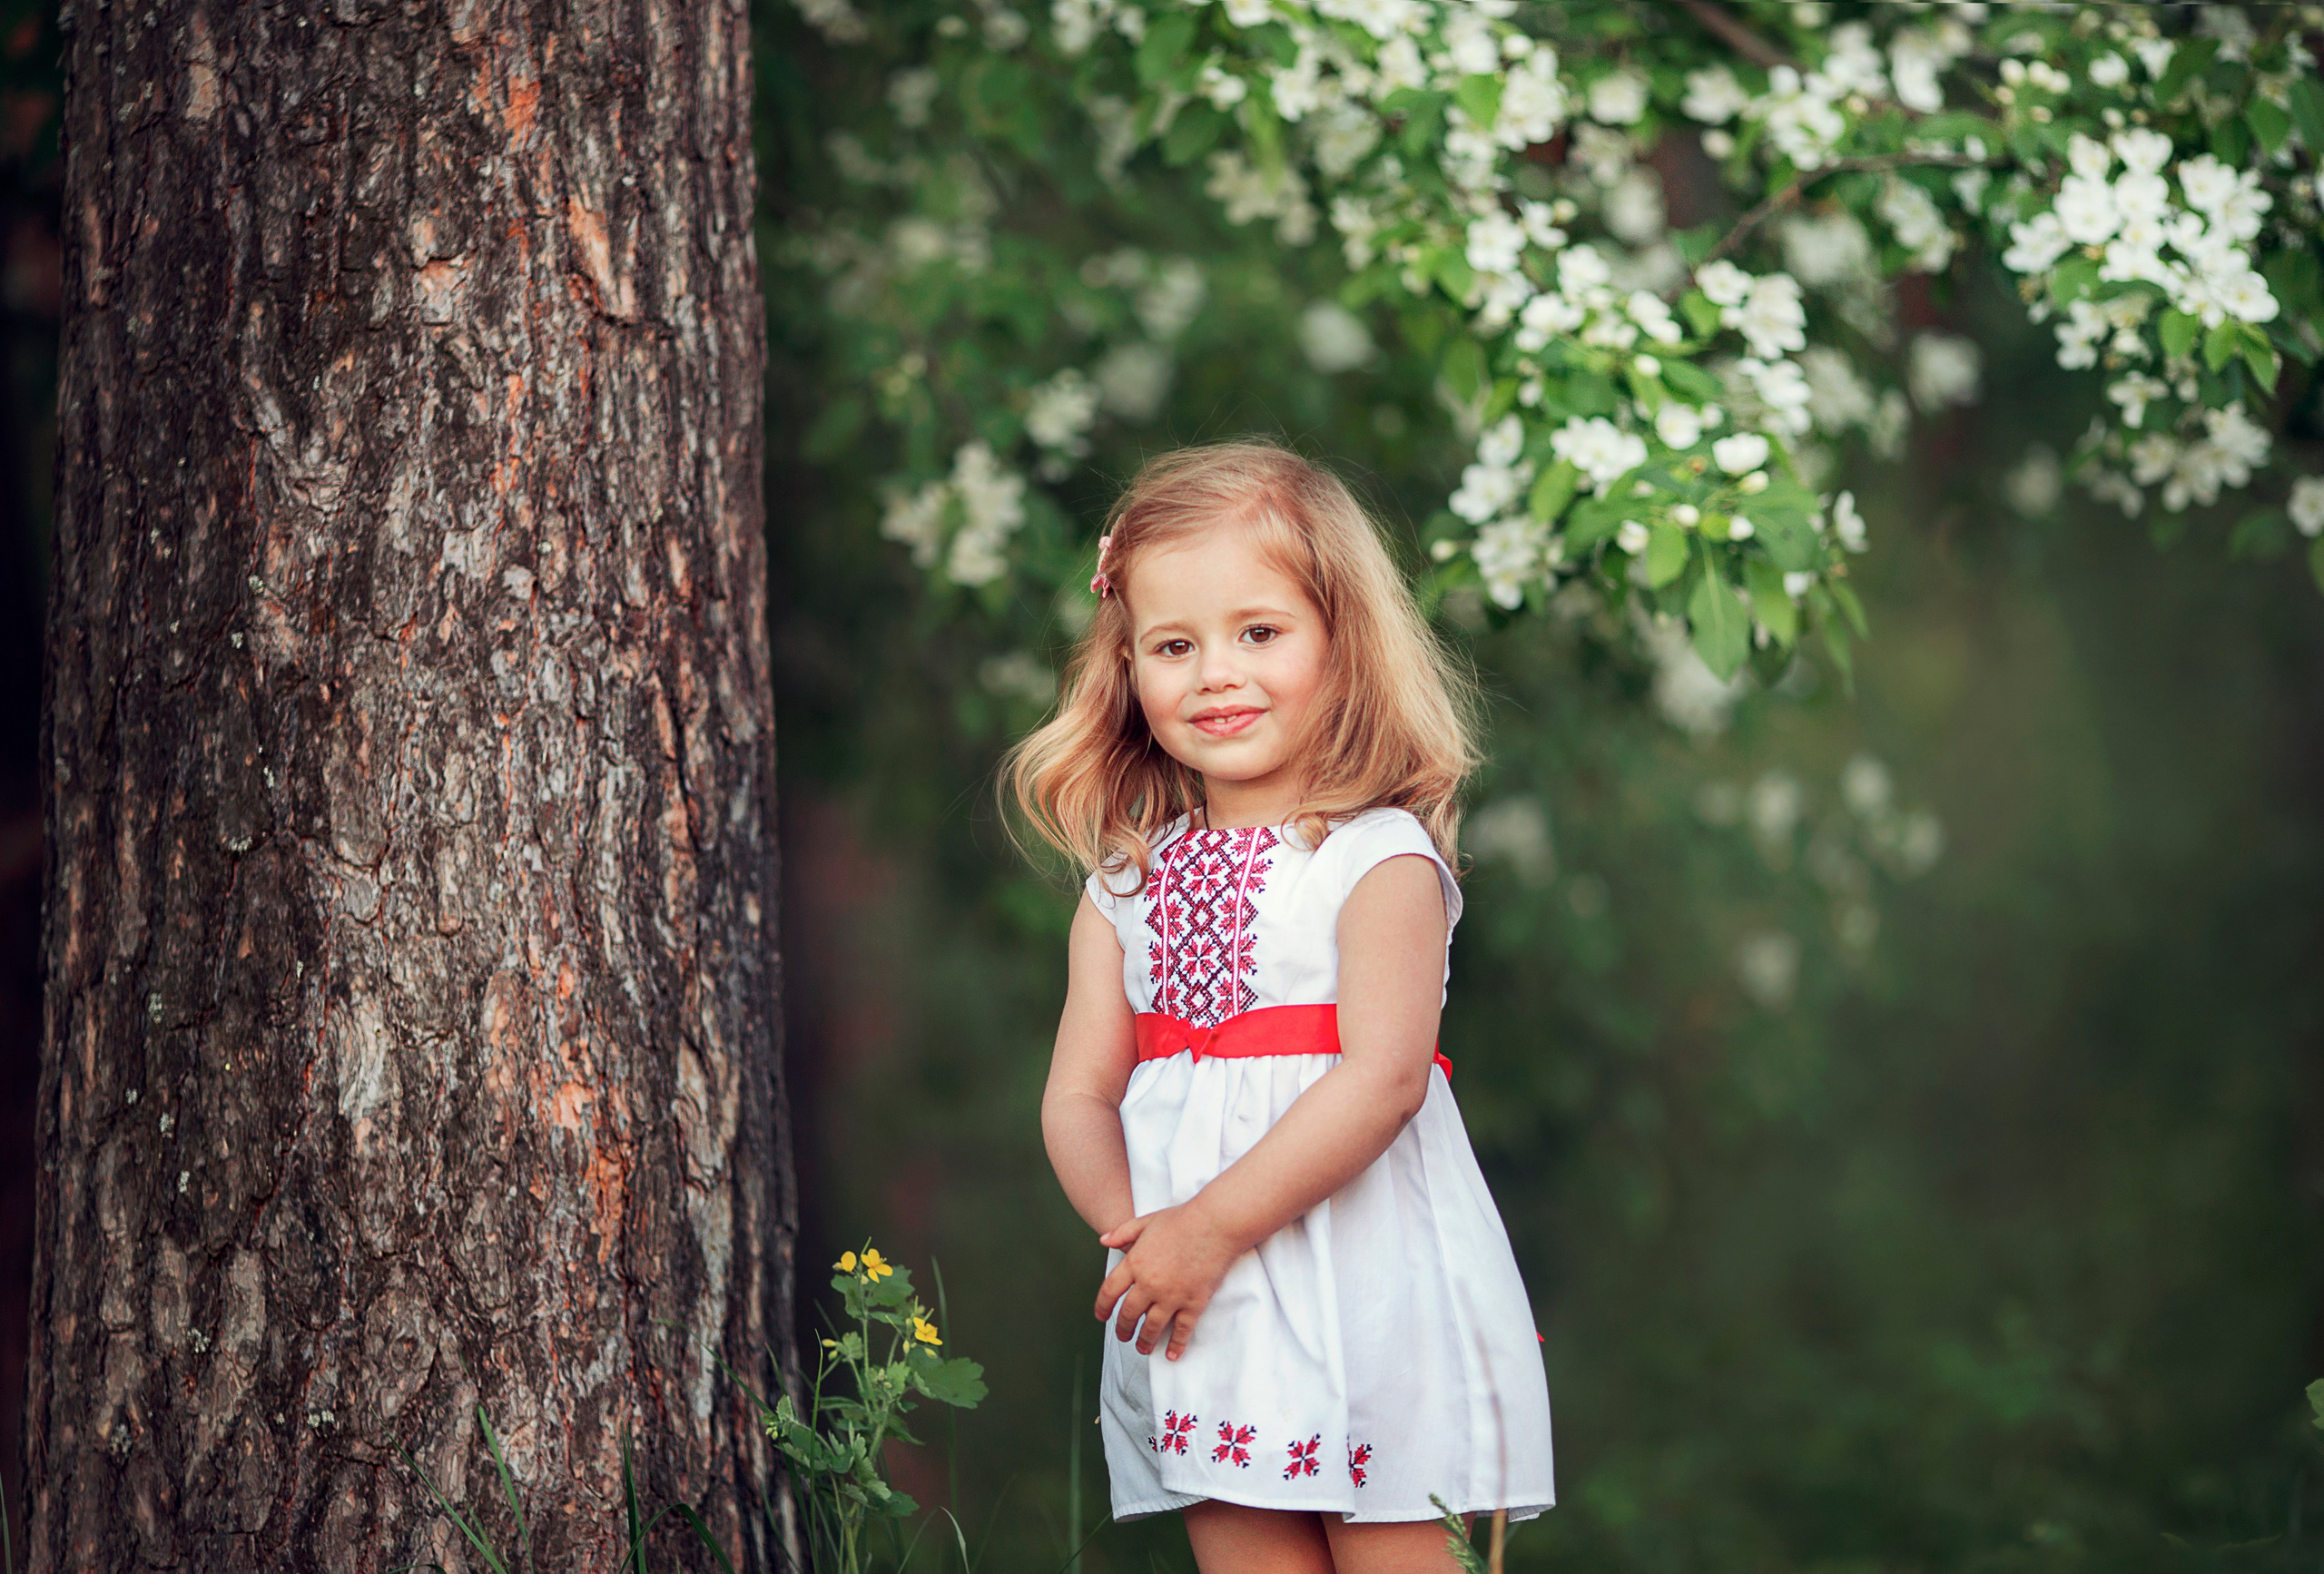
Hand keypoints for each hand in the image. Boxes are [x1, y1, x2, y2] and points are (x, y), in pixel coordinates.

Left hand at [1093, 1202, 1242, 1360]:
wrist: (1215, 1225)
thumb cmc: (1181, 1219)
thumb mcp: (1146, 1221)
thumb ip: (1122, 1232)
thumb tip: (1103, 1240)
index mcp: (1134, 1263)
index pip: (1109, 1292)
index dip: (1102, 1307)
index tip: (1101, 1316)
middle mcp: (1149, 1284)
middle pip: (1128, 1313)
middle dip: (1123, 1328)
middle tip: (1123, 1336)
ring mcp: (1172, 1296)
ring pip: (1152, 1327)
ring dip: (1145, 1341)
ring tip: (1142, 1348)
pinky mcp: (1193, 1303)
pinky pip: (1182, 1330)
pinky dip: (1176, 1345)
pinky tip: (1172, 1355)